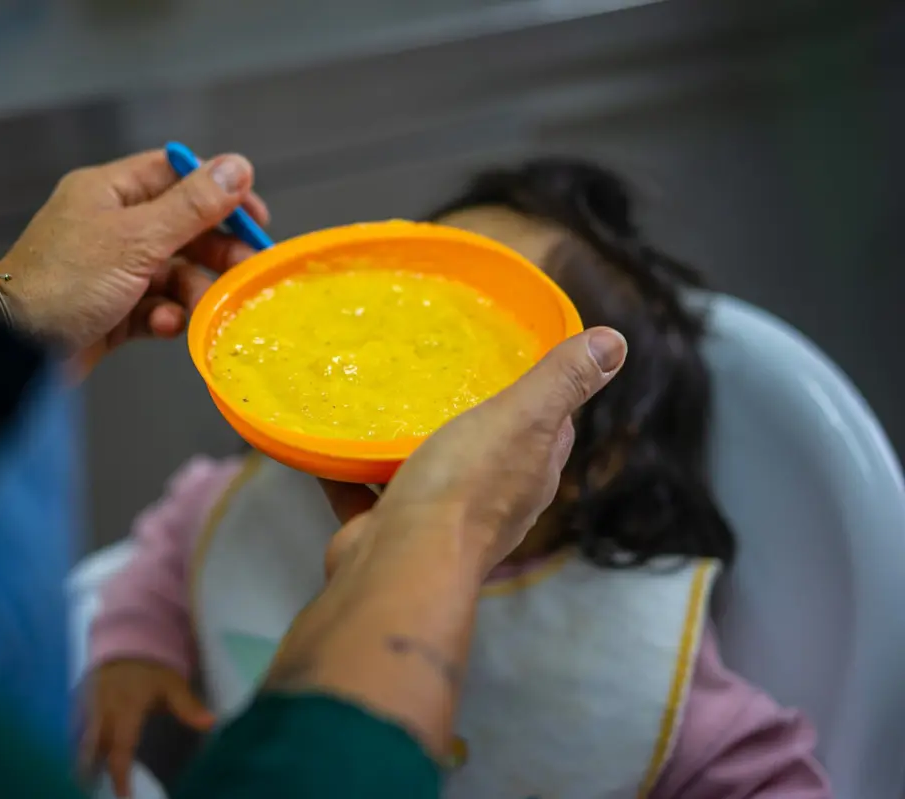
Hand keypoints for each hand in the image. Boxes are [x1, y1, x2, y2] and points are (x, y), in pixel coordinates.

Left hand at [0, 149, 268, 366]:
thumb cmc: (64, 282)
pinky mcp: (110, 311)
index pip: (175, 175)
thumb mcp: (136, 238)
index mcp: (109, 192)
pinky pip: (153, 307)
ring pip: (171, 272)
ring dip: (193, 289)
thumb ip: (192, 205)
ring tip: (206, 305)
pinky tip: (168, 325)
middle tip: (246, 269)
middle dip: (215, 249)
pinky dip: (166, 316)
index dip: (219, 191)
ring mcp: (109, 270)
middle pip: (180, 227)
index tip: (254, 216)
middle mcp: (109, 226)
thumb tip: (238, 165)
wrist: (13, 346)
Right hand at [78, 659, 213, 797]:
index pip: (121, 749)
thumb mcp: (172, 684)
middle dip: (88, 773)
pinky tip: (80, 764)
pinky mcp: (77, 705)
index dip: (120, 776)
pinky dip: (76, 748)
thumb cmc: (151, 669)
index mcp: (125, 708)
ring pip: (78, 741)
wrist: (125, 644)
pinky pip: (73, 731)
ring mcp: (86, 707)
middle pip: (90, 750)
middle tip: (92, 791)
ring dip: (81, 762)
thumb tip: (210, 723)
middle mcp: (102, 710)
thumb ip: (187, 706)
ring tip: (85, 783)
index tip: (123, 797)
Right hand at [321, 327, 627, 576]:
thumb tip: (616, 342)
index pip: (551, 432)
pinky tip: (334, 445)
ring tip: (387, 401)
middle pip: (489, 453)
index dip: (546, 399)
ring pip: (426, 474)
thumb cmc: (463, 490)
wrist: (397, 566)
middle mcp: (490, 504)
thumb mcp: (521, 420)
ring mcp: (436, 523)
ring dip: (411, 447)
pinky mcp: (386, 532)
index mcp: (529, 476)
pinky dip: (352, 472)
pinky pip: (367, 494)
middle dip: (474, 419)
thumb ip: (561, 382)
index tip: (524, 362)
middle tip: (447, 373)